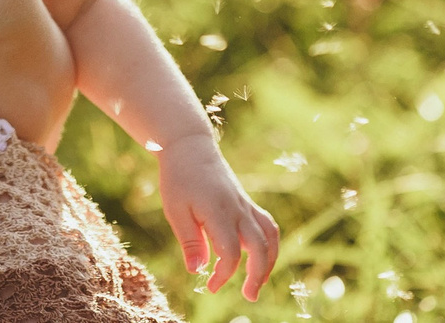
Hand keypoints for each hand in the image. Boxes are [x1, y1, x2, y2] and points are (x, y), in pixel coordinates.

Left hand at [158, 131, 279, 300]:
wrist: (190, 148)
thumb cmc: (179, 178)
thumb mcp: (175, 210)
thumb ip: (189, 241)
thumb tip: (197, 270)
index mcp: (218, 211)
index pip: (230, 252)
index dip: (223, 275)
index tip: (209, 286)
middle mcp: (238, 209)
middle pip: (260, 247)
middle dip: (258, 275)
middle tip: (249, 296)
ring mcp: (245, 206)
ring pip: (270, 236)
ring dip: (269, 262)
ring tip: (258, 283)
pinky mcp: (247, 204)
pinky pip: (267, 225)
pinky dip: (270, 245)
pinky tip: (260, 259)